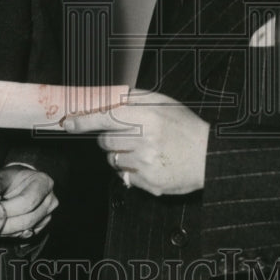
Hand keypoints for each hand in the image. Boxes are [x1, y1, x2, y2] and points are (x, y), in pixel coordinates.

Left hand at [0, 166, 57, 238]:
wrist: (23, 183)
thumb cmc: (14, 178)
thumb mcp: (3, 175)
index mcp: (43, 183)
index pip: (27, 201)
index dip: (7, 209)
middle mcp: (49, 202)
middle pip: (26, 220)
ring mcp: (45, 218)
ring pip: (22, 231)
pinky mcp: (38, 229)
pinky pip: (20, 236)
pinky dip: (2, 235)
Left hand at [61, 90, 209, 195]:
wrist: (210, 157)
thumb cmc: (186, 127)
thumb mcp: (164, 103)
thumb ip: (135, 99)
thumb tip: (107, 96)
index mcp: (148, 117)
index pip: (106, 117)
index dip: (84, 121)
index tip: (69, 123)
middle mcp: (145, 140)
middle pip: (106, 141)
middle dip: (110, 138)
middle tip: (130, 135)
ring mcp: (146, 164)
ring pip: (113, 160)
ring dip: (121, 154)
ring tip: (144, 150)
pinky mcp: (149, 183)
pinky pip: (125, 176)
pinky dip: (132, 170)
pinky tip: (150, 163)